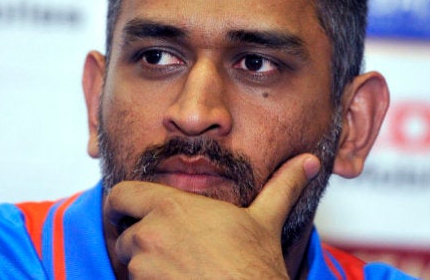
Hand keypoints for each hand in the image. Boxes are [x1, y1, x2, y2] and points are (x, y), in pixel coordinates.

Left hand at [104, 153, 320, 278]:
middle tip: (165, 253)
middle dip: (138, 244)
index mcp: (172, 207)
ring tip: (182, 273)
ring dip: (146, 271)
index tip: (129, 215)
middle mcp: (151, 233)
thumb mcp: (266, 221)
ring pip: (131, 266)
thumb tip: (309, 161)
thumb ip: (282, 186)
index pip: (120, 195)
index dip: (122, 205)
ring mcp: (144, 267)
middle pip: (124, 235)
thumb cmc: (255, 267)